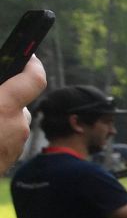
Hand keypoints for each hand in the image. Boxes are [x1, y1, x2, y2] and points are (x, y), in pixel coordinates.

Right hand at [0, 54, 46, 171]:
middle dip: (4, 95)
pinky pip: (5, 138)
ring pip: (10, 121)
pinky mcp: (8, 160)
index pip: (34, 79)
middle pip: (18, 102)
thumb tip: (2, 87)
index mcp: (4, 107)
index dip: (32, 65)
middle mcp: (15, 126)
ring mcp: (14, 146)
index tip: (29, 57)